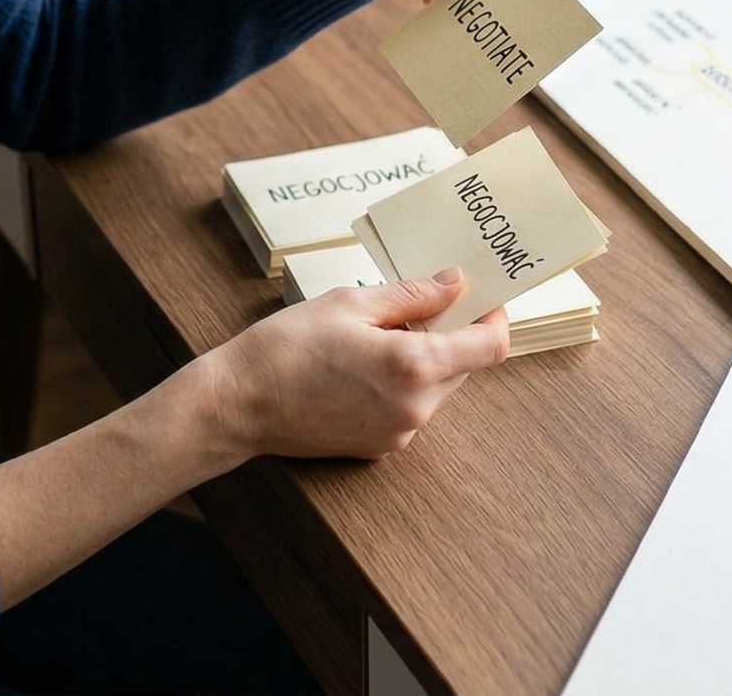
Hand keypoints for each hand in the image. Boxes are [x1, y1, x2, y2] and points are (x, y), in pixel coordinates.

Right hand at [196, 270, 511, 460]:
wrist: (237, 405)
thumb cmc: (285, 347)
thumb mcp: (349, 303)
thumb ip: (412, 295)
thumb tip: (455, 284)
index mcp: (414, 366)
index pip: (490, 347)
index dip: (494, 318)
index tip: (482, 297)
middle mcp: (416, 408)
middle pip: (465, 366)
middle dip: (451, 334)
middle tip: (416, 304)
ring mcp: (399, 433)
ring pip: (437, 388)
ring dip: (424, 359)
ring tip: (375, 336)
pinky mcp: (379, 448)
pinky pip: (410, 408)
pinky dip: (401, 384)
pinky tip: (359, 367)